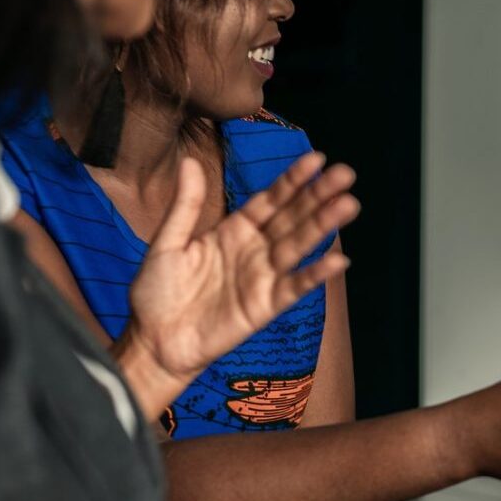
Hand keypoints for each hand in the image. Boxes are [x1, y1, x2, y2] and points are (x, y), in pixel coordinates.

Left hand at [119, 152, 358, 416]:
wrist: (152, 341)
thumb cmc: (156, 293)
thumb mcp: (167, 242)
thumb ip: (186, 204)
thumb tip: (189, 160)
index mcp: (233, 230)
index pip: (270, 200)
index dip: (293, 180)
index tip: (316, 159)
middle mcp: (254, 250)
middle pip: (292, 217)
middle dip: (318, 196)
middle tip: (345, 173)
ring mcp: (262, 277)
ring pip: (298, 246)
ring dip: (323, 226)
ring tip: (348, 205)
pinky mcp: (265, 306)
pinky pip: (294, 287)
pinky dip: (316, 274)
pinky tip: (338, 259)